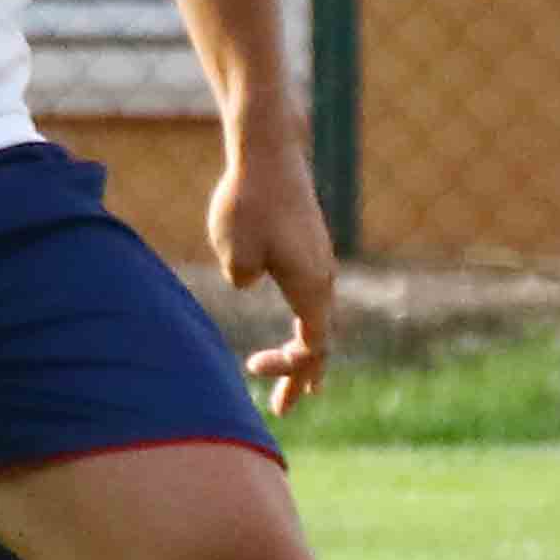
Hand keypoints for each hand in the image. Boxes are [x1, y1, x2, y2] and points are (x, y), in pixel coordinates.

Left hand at [210, 133, 337, 415]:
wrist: (267, 149)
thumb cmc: (248, 202)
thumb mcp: (234, 254)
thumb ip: (243, 279)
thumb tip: (251, 278)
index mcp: (312, 286)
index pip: (311, 347)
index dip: (288, 368)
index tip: (252, 368)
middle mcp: (325, 275)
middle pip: (322, 340)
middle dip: (303, 376)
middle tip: (285, 410)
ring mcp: (320, 257)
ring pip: (322, 316)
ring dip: (309, 350)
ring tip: (305, 379)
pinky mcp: (310, 241)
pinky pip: (316, 294)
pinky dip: (309, 320)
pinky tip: (300, 321)